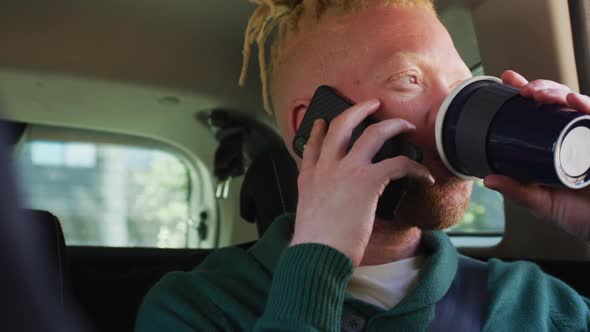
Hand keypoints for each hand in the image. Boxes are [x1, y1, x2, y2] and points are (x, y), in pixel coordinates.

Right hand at [291, 99, 434, 265]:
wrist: (316, 255)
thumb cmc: (316, 245)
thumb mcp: (310, 215)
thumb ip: (321, 202)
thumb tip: (337, 206)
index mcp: (309, 178)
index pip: (311, 145)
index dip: (317, 130)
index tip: (322, 122)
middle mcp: (326, 168)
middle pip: (341, 125)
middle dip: (359, 109)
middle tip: (373, 104)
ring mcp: (346, 170)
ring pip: (373, 133)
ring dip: (393, 125)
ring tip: (406, 126)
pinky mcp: (367, 180)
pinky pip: (399, 164)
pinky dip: (416, 169)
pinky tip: (425, 176)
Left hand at [484, 70, 589, 239]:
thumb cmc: (582, 216)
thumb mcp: (544, 204)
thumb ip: (518, 191)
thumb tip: (488, 179)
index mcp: (559, 144)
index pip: (542, 111)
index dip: (527, 92)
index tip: (508, 79)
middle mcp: (578, 135)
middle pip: (560, 101)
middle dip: (540, 88)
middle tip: (523, 91)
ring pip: (578, 103)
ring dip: (557, 92)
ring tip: (538, 94)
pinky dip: (587, 107)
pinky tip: (573, 101)